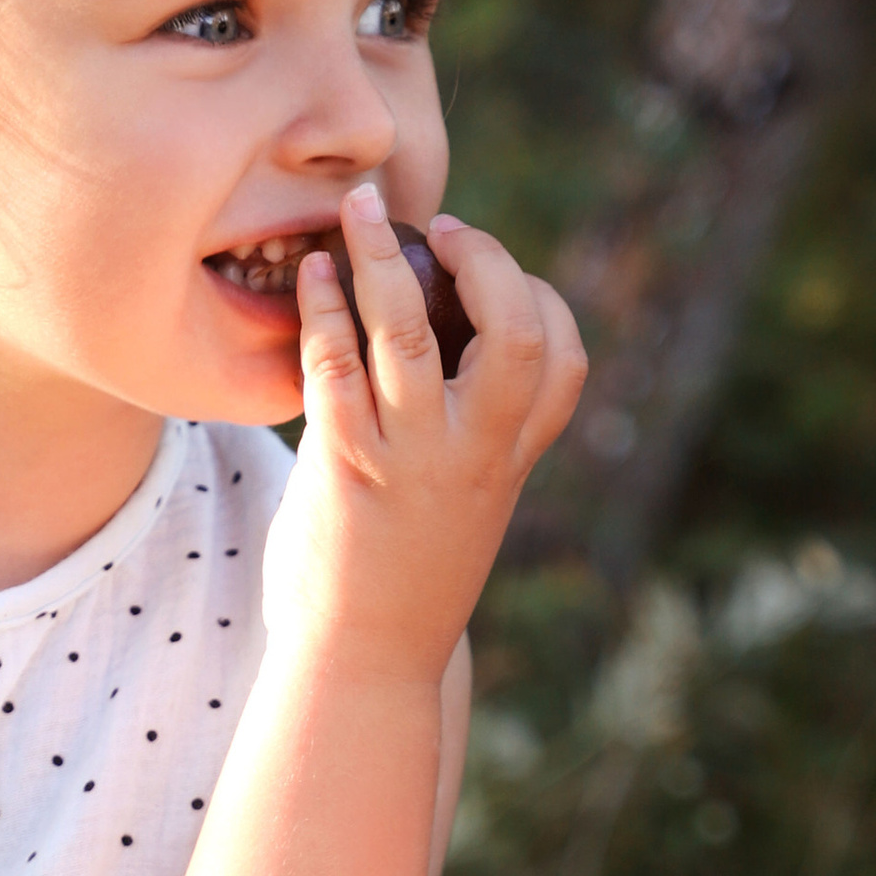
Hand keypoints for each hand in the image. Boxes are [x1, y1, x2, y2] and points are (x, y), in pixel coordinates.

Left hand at [265, 183, 585, 686]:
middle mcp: (474, 453)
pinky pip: (337, 367)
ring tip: (357, 209)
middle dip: (484, 261)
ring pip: (411, 332)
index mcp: (510, 460)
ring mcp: (412, 459)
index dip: (541, 300)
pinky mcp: (345, 466)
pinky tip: (312, 277)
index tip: (495, 275)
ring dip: (382, 258)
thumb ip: (467, 437)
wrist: (365, 665)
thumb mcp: (462, 505)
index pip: (564, 360)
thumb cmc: (403, 579)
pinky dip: (325, 310)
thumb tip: (436, 355)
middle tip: (442, 228)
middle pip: (517, 331)